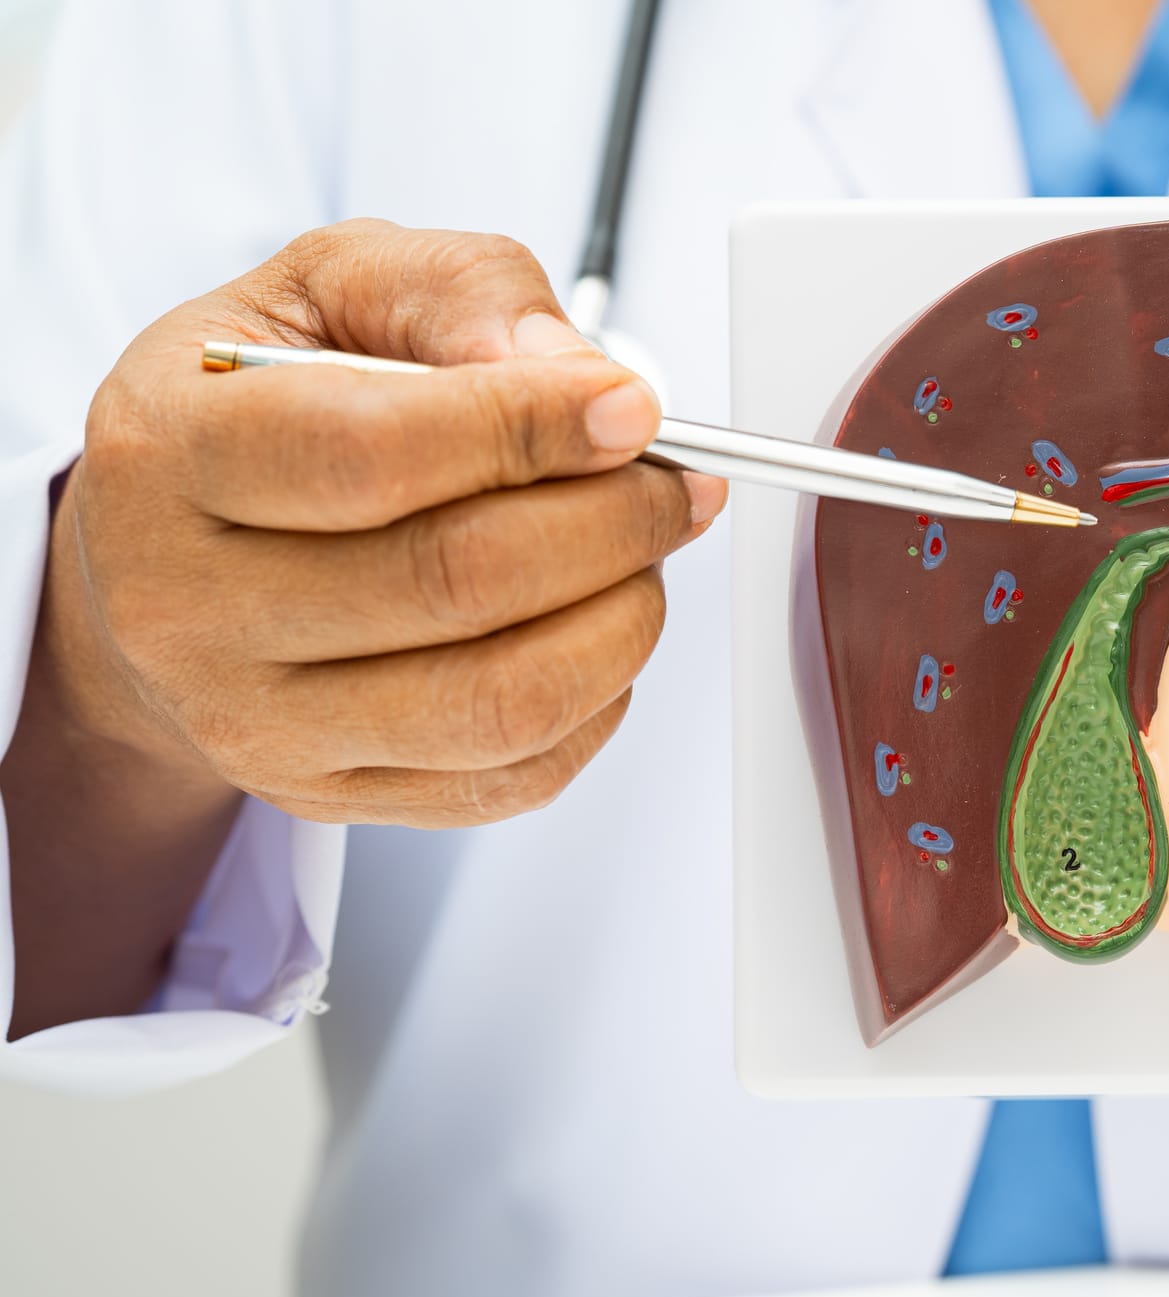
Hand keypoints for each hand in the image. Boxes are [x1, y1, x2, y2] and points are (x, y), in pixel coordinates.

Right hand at [50, 218, 722, 826]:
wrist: (162, 562)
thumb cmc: (254, 414)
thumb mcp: (326, 292)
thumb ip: (451, 294)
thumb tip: (569, 370)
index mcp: (172, 453)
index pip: (374, 455)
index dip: (532, 427)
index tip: (632, 407)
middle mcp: (191, 606)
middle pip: (459, 583)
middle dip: (612, 523)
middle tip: (672, 484)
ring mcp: (257, 723)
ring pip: (500, 700)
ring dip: (620, 619)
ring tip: (641, 556)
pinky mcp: (328, 797)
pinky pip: (514, 776)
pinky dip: (597, 699)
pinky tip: (594, 630)